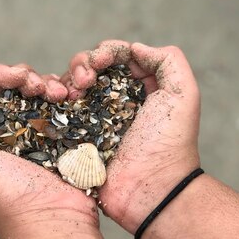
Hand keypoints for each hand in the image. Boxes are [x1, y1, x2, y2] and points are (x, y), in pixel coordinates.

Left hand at [0, 64, 97, 236]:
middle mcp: (7, 132)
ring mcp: (38, 134)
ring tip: (59, 93)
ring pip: (39, 92)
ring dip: (48, 83)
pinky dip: (66, 95)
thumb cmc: (5, 197)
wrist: (53, 218)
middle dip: (26, 76)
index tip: (16, 75)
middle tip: (38, 85)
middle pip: (12, 86)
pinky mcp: (64, 136)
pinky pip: (63, 106)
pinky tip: (71, 96)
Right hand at [61, 41, 200, 233]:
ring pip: (72, 84)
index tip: (102, 60)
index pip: (118, 55)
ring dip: (69, 79)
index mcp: (141, 87)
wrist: (150, 189)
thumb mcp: (183, 94)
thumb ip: (167, 60)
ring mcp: (94, 117)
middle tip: (86, 80)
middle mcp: (116, 99)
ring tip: (73, 92)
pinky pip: (59, 109)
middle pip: (91, 65)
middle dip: (84, 63)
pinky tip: (60, 100)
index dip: (107, 51)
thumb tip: (135, 48)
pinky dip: (55, 98)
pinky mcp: (77, 136)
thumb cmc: (169, 142)